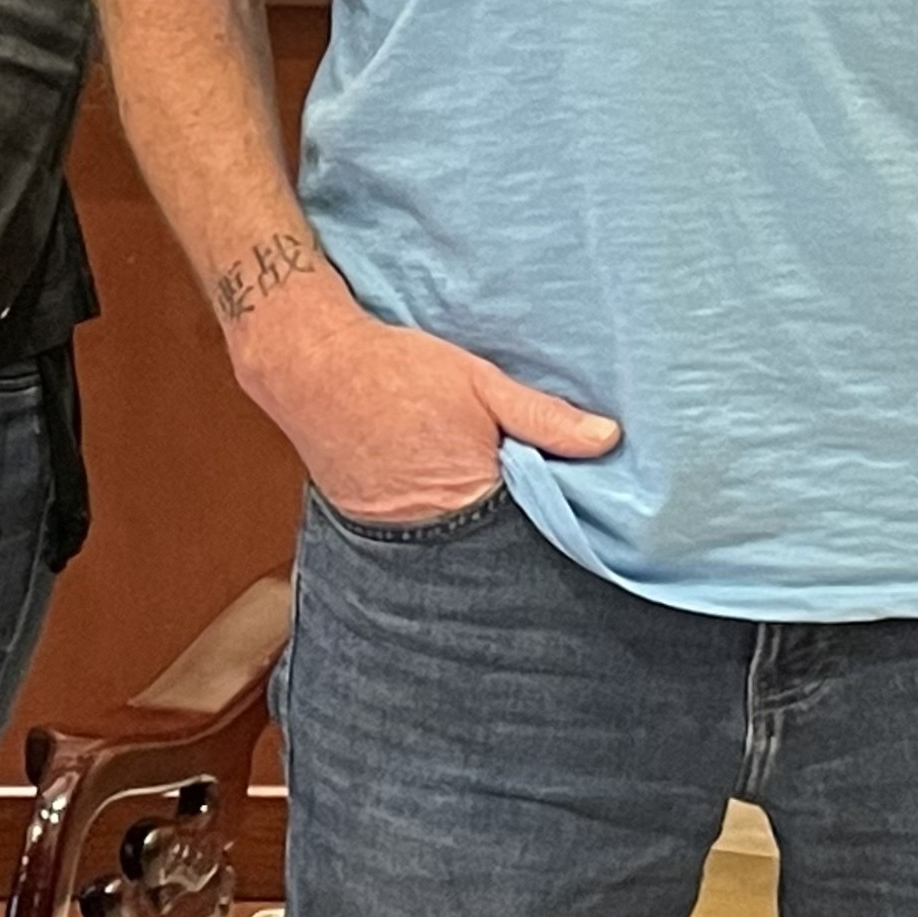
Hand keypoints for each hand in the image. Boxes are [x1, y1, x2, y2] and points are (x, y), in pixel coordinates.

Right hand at [245, 296, 616, 523]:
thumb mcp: (479, 381)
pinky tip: (438, 493)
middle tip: (529, 504)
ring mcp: (397, 536)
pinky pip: (417, 538)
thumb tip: (608, 438)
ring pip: (455, 548)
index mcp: (473, 498)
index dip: (557, 522)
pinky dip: (434, 523)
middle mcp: (435, 531)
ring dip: (473, 532)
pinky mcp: (369, 527)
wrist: (309, 364)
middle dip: (517, 534)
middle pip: (495, 551)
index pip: (535, 534)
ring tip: (480, 497)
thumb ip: (544, 417)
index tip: (581, 513)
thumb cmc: (395, 370)